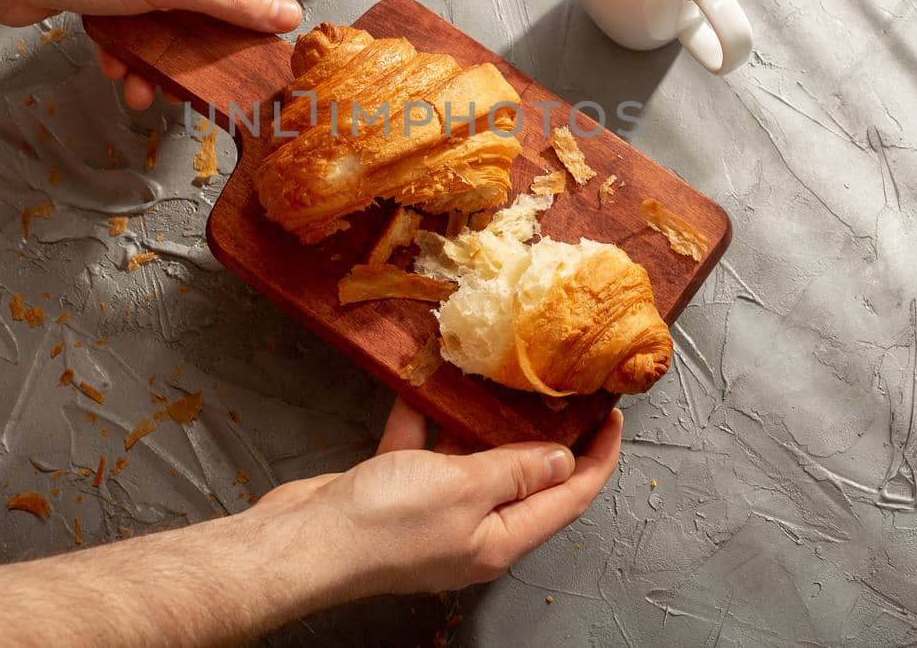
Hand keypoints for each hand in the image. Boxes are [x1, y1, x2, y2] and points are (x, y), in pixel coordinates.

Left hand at [0, 0, 300, 108]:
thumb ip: (231, 1)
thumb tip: (288, 12)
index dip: (233, 18)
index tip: (237, 56)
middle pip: (191, 0)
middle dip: (183, 47)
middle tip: (185, 81)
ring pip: (156, 17)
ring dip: (151, 57)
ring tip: (140, 87)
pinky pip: (125, 21)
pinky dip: (122, 47)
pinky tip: (112, 65)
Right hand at [260, 399, 622, 596]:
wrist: (304, 541)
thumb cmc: (384, 524)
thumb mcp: (464, 488)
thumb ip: (515, 471)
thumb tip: (562, 460)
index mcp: (500, 539)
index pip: (569, 497)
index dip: (597, 458)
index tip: (612, 417)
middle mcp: (472, 529)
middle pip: (525, 477)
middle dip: (544, 433)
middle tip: (562, 387)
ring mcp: (433, 512)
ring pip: (472, 458)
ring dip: (482, 419)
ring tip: (499, 374)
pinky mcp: (395, 492)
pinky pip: (423, 448)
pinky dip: (425, 417)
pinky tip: (424, 381)